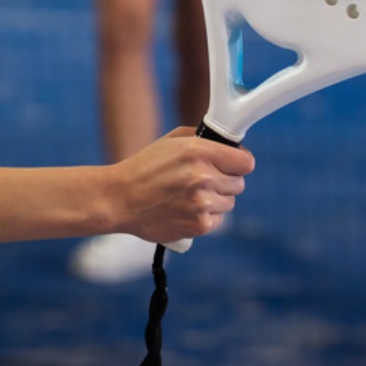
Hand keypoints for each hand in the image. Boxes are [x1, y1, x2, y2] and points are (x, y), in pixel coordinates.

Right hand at [108, 127, 253, 242]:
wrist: (119, 199)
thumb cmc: (143, 167)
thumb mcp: (171, 142)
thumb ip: (203, 141)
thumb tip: (229, 147)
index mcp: (198, 151)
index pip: (246, 162)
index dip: (238, 162)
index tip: (231, 164)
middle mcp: (204, 177)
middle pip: (239, 183)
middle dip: (224, 181)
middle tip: (202, 180)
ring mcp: (202, 203)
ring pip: (229, 202)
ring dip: (215, 199)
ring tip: (189, 195)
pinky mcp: (199, 225)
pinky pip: (217, 220)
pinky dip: (205, 216)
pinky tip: (185, 209)